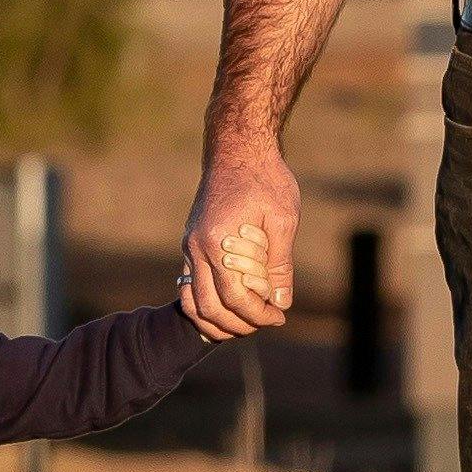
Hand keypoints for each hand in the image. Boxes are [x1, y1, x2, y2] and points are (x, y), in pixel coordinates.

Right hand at [176, 143, 298, 340]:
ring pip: (192, 301)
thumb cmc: (265, 178)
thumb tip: (281, 302)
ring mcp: (189, 245)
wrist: (238, 147)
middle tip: (266, 322)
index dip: (258, 315)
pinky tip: (231, 306)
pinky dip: (207, 303)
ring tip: (247, 322)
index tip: (279, 317)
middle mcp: (196, 247)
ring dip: (217, 320)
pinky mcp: (191, 243)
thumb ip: (280, 263)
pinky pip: (190, 285)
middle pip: (208, 307)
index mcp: (217, 241)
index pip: (233, 297)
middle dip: (238, 325)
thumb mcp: (282, 218)